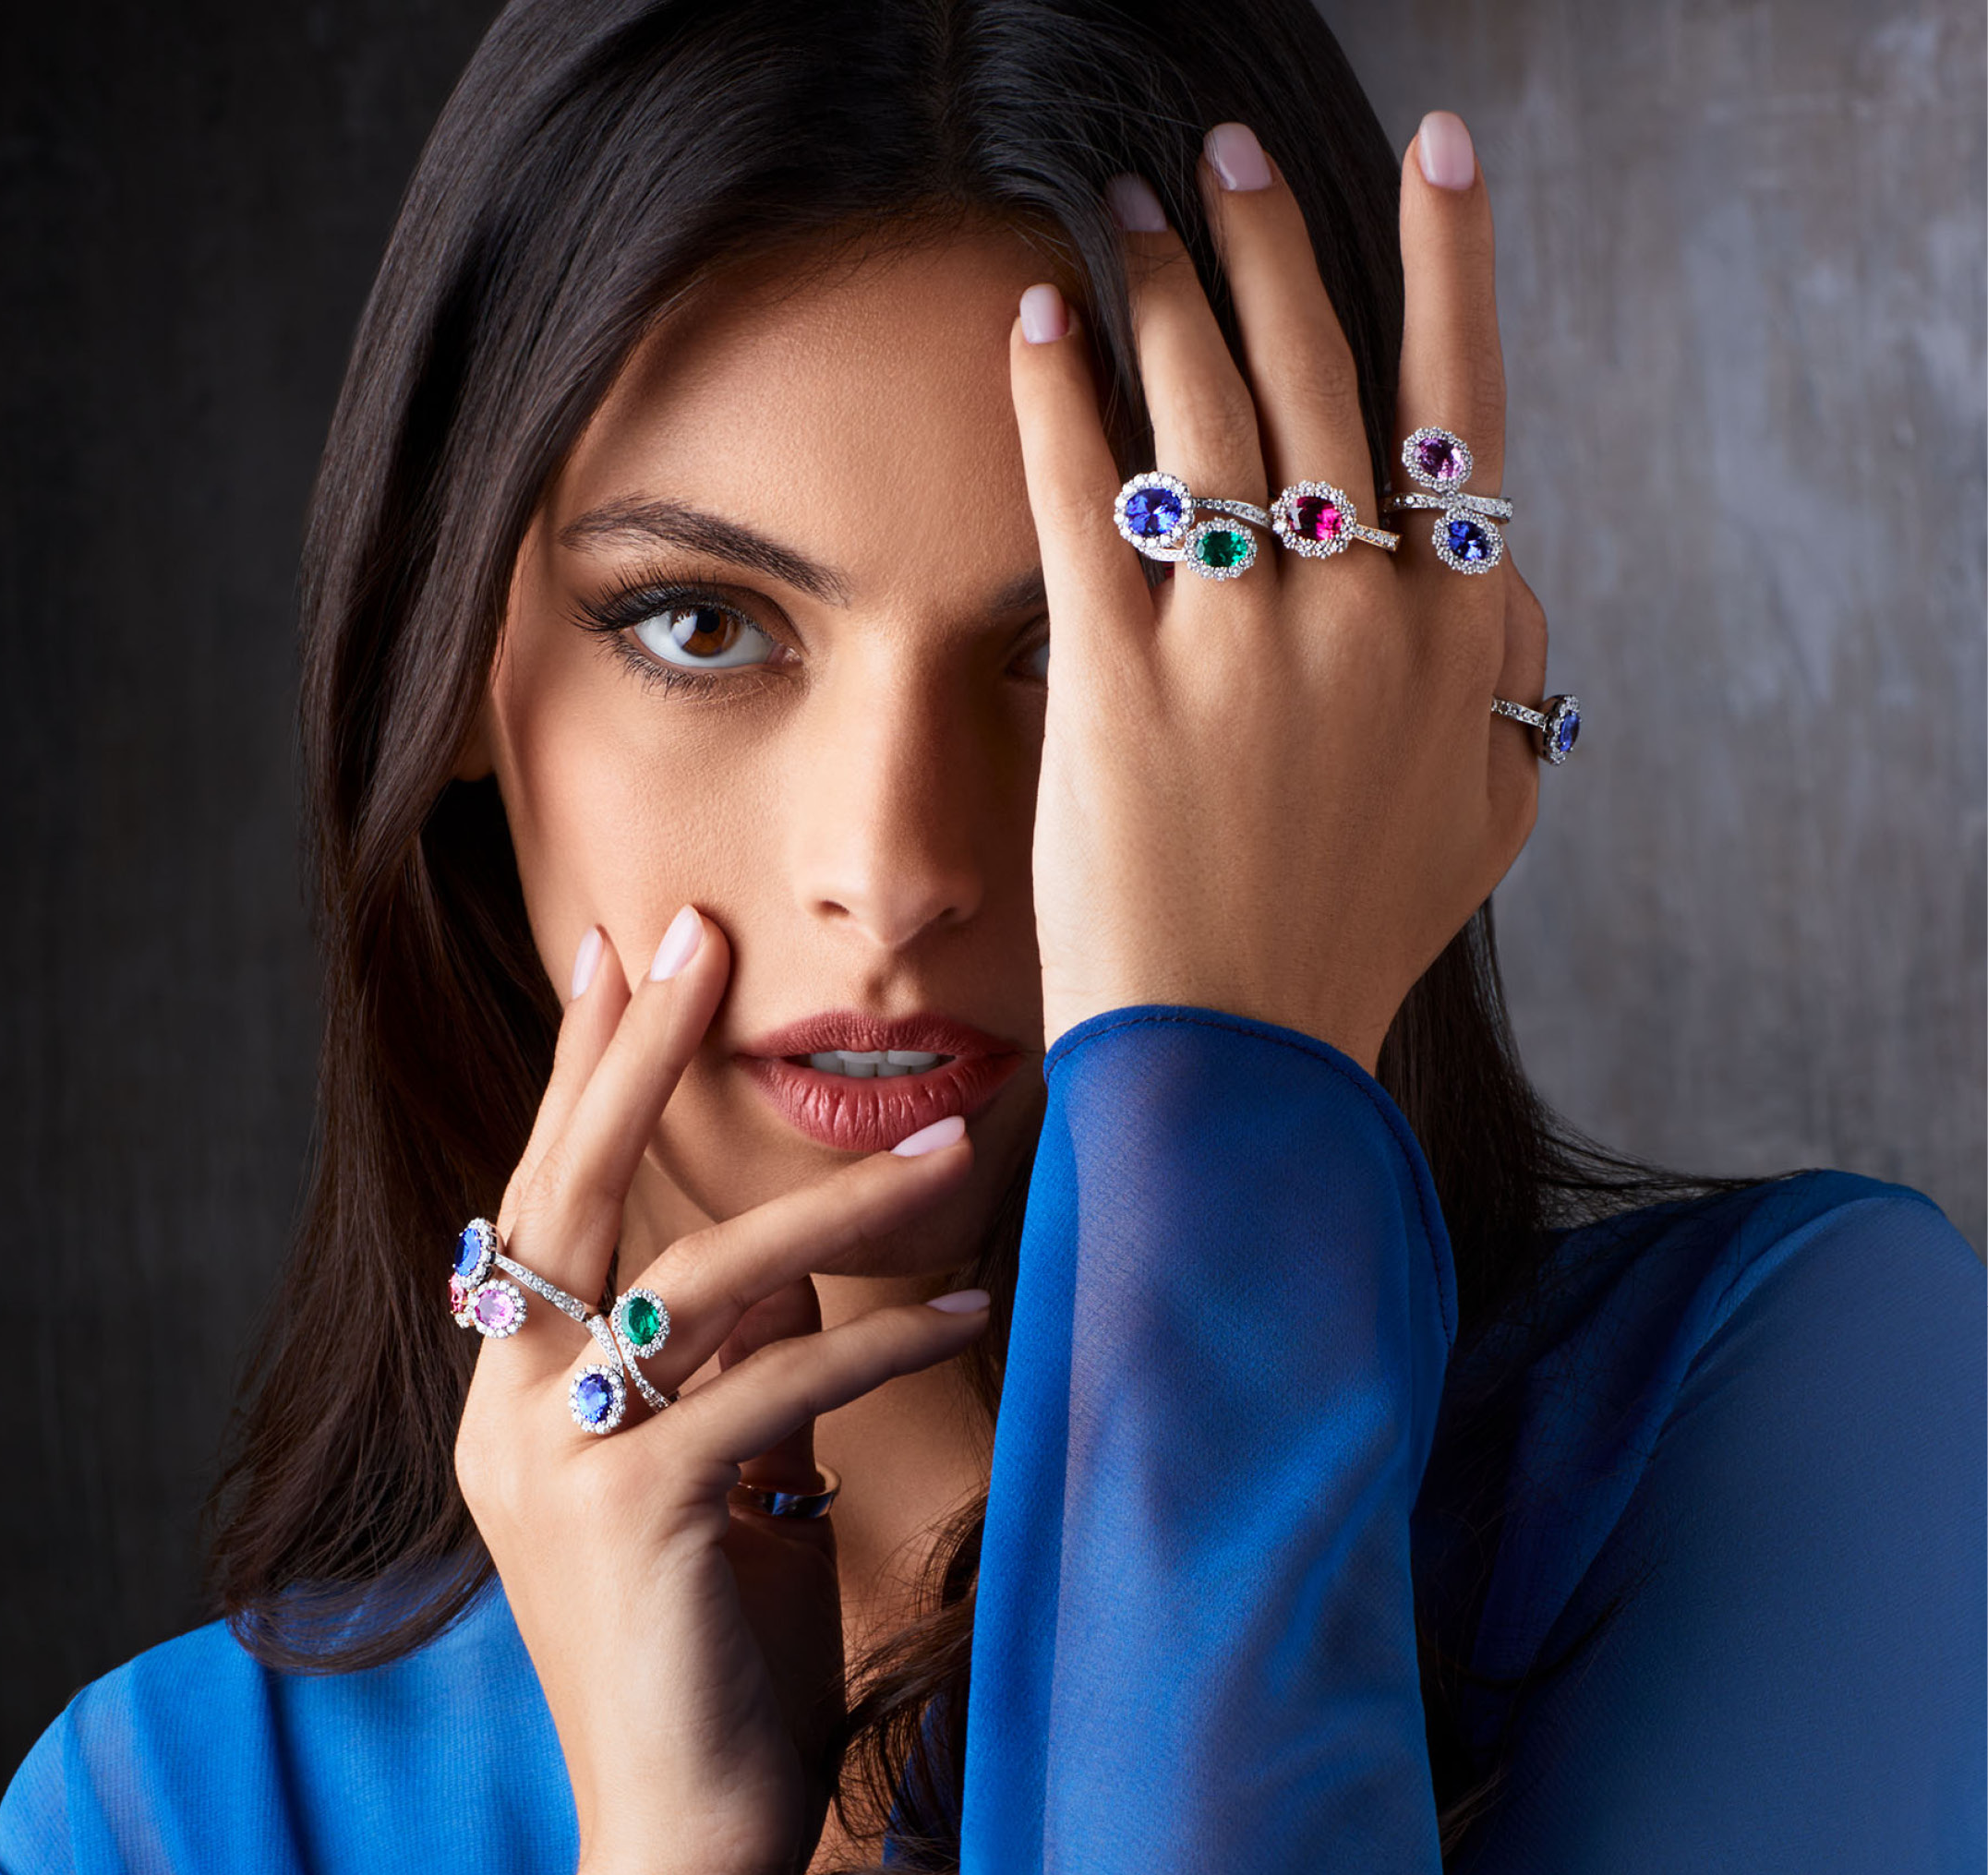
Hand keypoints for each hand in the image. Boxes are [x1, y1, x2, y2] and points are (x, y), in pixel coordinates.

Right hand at [453, 914, 989, 1874]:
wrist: (685, 1835)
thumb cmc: (716, 1650)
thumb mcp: (720, 1479)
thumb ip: (734, 1366)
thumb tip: (803, 1260)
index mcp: (513, 1399)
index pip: (544, 1197)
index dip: (579, 1072)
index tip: (614, 955)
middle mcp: (509, 1416)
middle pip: (576, 1191)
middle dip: (635, 1052)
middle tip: (694, 930)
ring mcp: (557, 1464)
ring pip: (701, 1276)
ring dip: (842, 1202)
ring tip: (952, 1144)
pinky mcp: (634, 1516)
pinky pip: (778, 1385)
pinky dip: (881, 1340)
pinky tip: (966, 1303)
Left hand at [1012, 114, 1547, 1068]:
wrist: (1241, 1053)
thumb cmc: (1358, 936)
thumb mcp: (1490, 815)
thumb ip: (1508, 684)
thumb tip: (1499, 575)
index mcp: (1454, 635)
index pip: (1457, 407)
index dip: (1450, 264)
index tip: (1435, 151)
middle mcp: (1355, 613)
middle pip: (1314, 375)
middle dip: (1266, 241)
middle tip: (1219, 153)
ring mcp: (1233, 643)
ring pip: (1202, 409)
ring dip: (1160, 286)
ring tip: (1123, 205)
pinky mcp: (1114, 680)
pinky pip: (1082, 499)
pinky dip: (1057, 394)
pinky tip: (1037, 317)